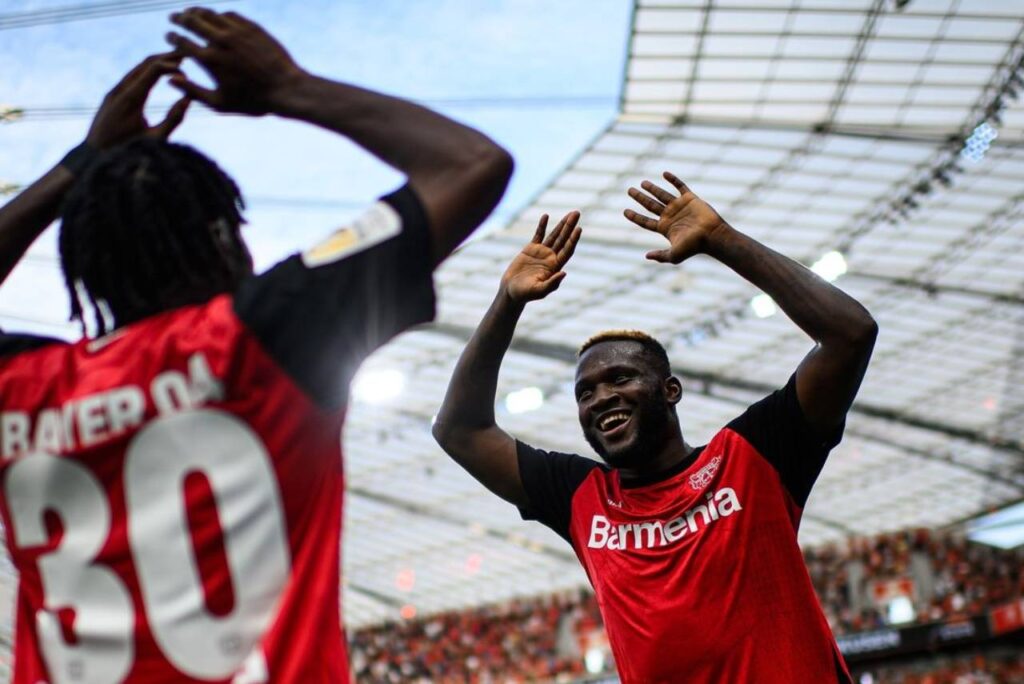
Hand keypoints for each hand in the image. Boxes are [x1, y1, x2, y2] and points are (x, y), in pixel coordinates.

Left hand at [85, 52, 190, 149]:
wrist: (93, 158)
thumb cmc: (127, 153)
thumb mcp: (155, 140)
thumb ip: (173, 119)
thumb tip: (188, 99)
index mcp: (131, 99)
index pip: (153, 69)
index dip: (172, 64)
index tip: (188, 67)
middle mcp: (120, 90)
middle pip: (145, 63)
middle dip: (166, 57)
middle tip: (186, 54)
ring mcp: (114, 92)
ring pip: (137, 69)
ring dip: (156, 63)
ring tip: (176, 61)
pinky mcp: (112, 96)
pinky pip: (131, 78)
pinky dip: (147, 72)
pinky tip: (158, 74)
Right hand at [166, 7, 306, 114]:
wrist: (286, 89)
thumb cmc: (252, 101)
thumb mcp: (219, 104)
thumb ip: (192, 91)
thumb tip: (170, 79)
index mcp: (209, 59)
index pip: (181, 41)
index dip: (171, 36)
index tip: (168, 35)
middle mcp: (221, 41)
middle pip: (192, 21)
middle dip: (179, 18)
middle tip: (173, 18)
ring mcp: (237, 31)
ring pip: (210, 13)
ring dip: (197, 11)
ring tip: (191, 13)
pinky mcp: (252, 27)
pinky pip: (230, 14)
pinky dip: (219, 15)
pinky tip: (216, 18)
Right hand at [501, 211, 581, 303]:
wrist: (510, 290)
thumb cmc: (525, 294)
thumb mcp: (539, 291)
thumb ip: (552, 283)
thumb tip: (564, 273)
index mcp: (555, 267)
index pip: (567, 250)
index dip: (573, 239)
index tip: (579, 228)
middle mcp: (551, 258)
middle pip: (564, 239)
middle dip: (570, 226)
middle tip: (577, 213)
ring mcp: (541, 252)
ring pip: (554, 235)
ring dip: (561, 224)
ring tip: (570, 213)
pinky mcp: (530, 249)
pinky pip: (538, 234)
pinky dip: (542, 226)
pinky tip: (546, 216)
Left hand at [624, 171, 728, 263]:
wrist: (712, 236)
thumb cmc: (694, 246)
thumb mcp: (674, 255)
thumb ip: (661, 256)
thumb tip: (646, 256)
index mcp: (665, 228)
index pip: (645, 222)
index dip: (635, 217)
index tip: (625, 211)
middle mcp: (670, 216)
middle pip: (650, 205)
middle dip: (640, 198)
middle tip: (629, 190)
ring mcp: (679, 206)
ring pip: (662, 195)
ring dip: (652, 188)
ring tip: (642, 183)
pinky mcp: (690, 199)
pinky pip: (680, 186)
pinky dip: (673, 179)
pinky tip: (664, 174)